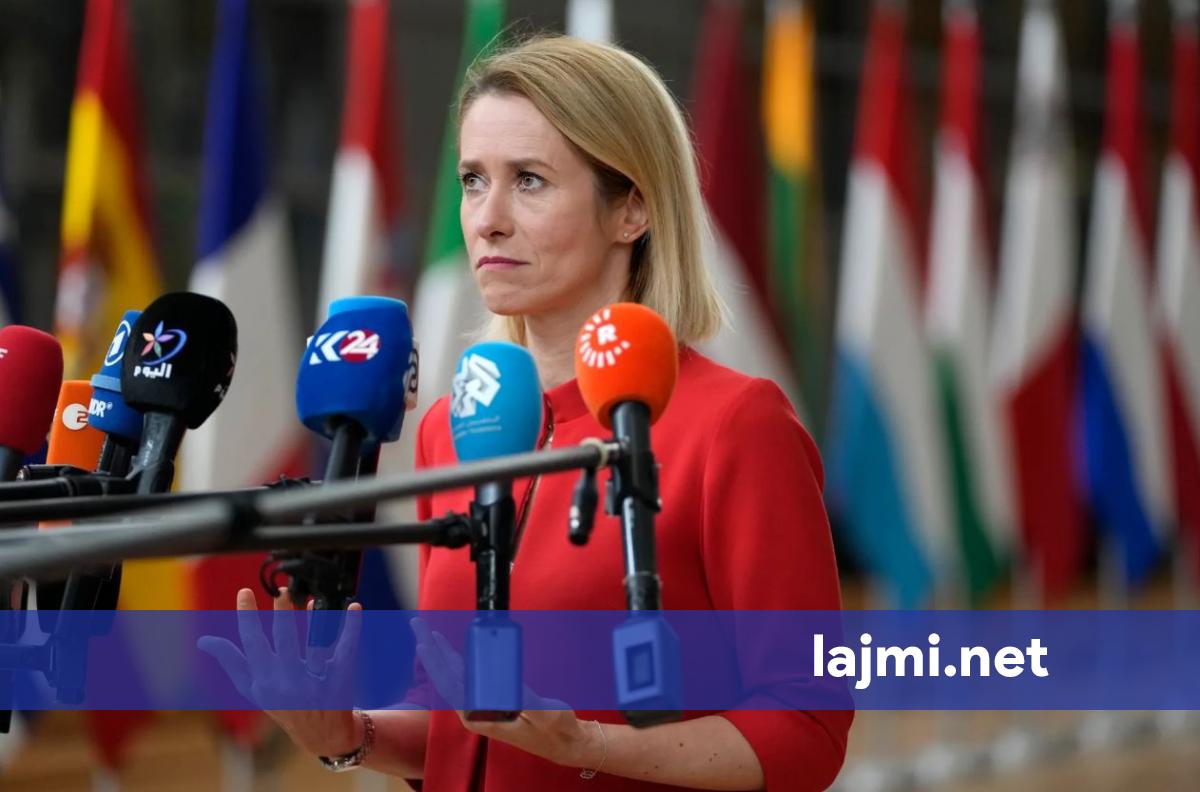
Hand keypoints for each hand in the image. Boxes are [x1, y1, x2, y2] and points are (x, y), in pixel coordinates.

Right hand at [197, 587, 363, 756]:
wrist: (323, 735)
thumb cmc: (284, 704)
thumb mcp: (253, 689)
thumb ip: (232, 662)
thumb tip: (204, 641)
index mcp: (265, 680)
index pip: (253, 644)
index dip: (247, 617)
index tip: (245, 591)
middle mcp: (289, 681)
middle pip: (285, 641)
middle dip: (282, 614)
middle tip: (281, 591)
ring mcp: (317, 680)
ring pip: (317, 644)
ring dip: (316, 619)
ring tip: (314, 599)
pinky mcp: (342, 677)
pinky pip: (346, 648)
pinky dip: (351, 627)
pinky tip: (354, 607)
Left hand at [410, 617, 601, 769]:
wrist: (562, 741)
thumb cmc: (554, 729)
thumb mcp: (544, 714)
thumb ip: (525, 701)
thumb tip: (506, 685)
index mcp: (480, 718)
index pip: (452, 685)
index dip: (439, 662)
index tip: (428, 643)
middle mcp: (474, 714)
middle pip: (446, 678)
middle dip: (432, 651)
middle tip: (418, 626)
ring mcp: (479, 708)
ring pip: (453, 677)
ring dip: (442, 654)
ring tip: (429, 634)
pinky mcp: (488, 702)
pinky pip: (466, 678)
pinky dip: (457, 661)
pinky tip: (452, 651)